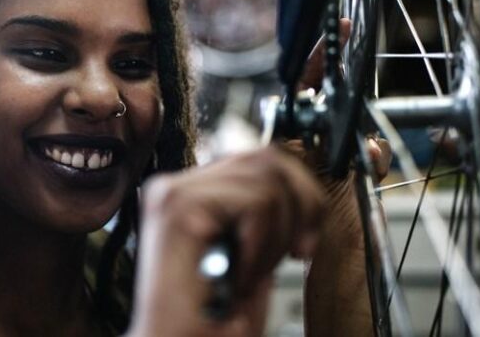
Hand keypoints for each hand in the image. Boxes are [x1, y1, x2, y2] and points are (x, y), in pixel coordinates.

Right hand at [127, 147, 324, 336]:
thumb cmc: (209, 321)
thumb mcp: (250, 253)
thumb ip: (260, 214)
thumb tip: (296, 186)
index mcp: (190, 193)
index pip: (258, 158)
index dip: (299, 193)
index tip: (307, 238)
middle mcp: (176, 186)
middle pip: (266, 157)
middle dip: (299, 206)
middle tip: (295, 253)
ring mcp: (173, 192)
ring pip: (265, 178)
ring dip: (277, 235)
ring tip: (253, 272)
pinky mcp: (177, 206)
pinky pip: (255, 204)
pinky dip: (262, 247)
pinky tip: (240, 276)